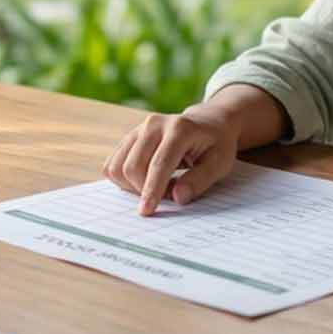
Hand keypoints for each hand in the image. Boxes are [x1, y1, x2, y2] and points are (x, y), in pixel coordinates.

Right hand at [103, 108, 239, 215]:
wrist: (207, 122)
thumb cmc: (216, 144)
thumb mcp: (220, 163)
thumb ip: (199, 180)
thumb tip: (177, 197)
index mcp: (179, 129)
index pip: (159, 164)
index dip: (152, 190)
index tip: (147, 211)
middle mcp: (154, 124)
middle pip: (133, 167)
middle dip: (143, 190)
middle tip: (168, 195)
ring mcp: (138, 129)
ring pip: (117, 167)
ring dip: (132, 186)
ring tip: (159, 185)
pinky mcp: (129, 138)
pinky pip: (112, 165)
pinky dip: (124, 180)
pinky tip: (146, 179)